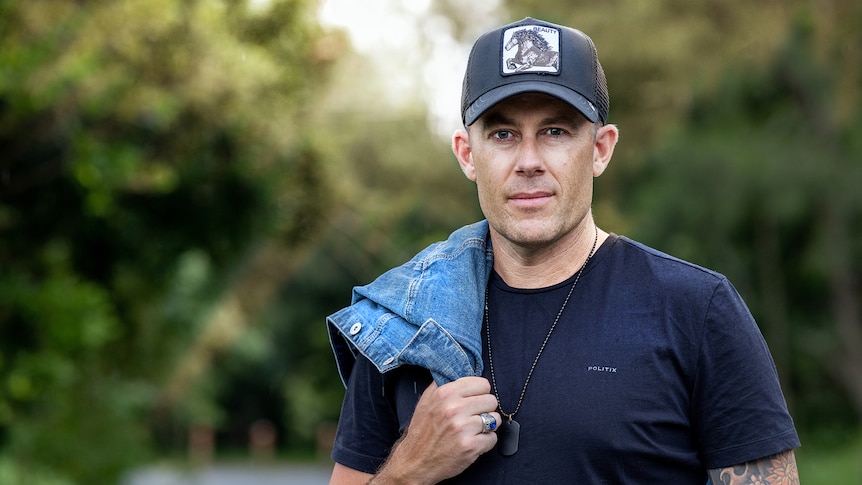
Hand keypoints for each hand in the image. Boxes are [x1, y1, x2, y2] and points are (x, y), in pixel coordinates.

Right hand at [373, 376, 500, 484]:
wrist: (415, 461)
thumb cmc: (423, 431)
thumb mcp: (427, 400)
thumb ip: (444, 385)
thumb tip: (463, 372)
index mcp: (445, 393)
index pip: (482, 383)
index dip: (480, 393)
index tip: (474, 401)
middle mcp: (454, 408)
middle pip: (491, 400)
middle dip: (485, 410)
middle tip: (473, 418)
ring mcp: (463, 427)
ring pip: (494, 419)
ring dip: (487, 426)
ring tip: (472, 430)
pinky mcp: (470, 446)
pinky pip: (493, 438)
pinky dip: (485, 442)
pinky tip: (472, 442)